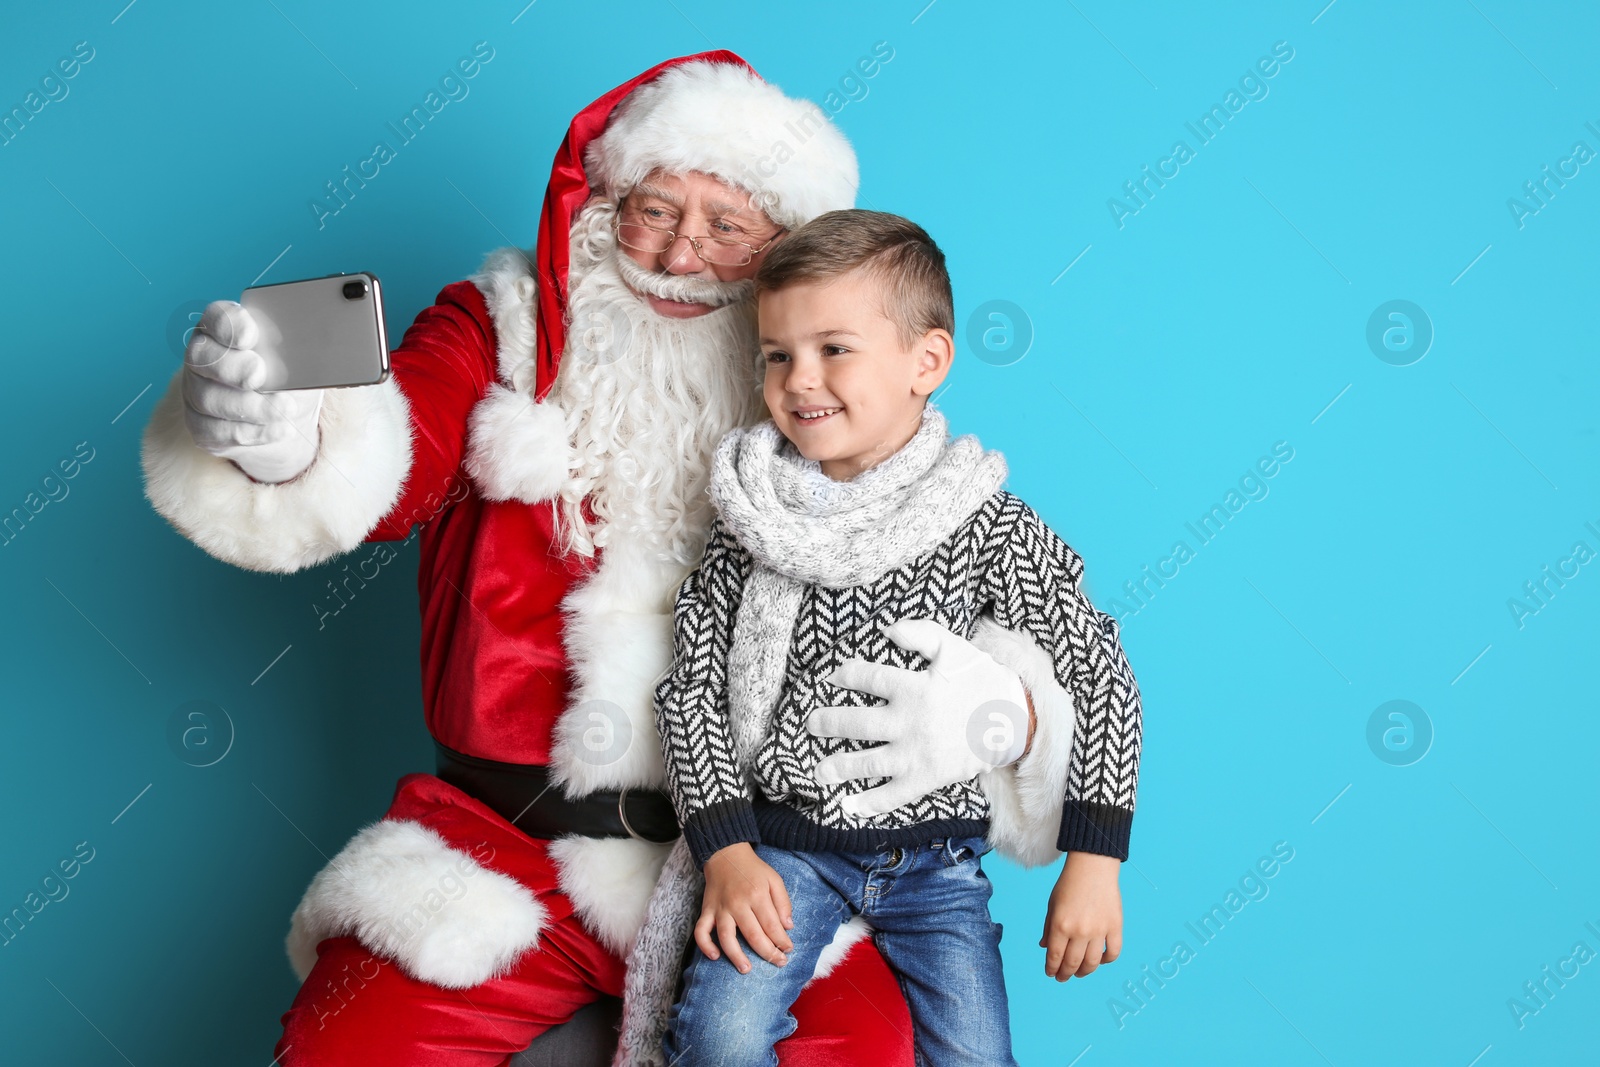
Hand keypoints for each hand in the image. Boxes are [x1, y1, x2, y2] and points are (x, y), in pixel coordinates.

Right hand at [182, 300, 323, 483]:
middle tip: (260, 375)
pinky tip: (279, 429)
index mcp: (225, 328)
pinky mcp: (202, 426)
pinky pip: (216, 431)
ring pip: (208, 398)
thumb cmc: (292, 374)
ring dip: (250, 406)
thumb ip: (303, 348)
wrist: (288, 412)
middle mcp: (203, 357)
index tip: (252, 336)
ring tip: (285, 409)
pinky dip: (252, 432)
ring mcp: (196, 392)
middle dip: (233, 368)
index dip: (230, 325)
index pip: (216, 317)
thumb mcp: (302, 359)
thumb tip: (323, 344)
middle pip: (202, 357)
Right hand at [696, 843, 793, 973]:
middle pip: (753, 934)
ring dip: (736, 956)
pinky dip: (705, 945)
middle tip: (778, 963)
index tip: (789, 950)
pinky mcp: (706, 910)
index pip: (772, 925)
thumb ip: (783, 902)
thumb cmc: (753, 870)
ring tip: (746, 969)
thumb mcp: (774, 879)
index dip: (782, 941)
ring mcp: (720, 908)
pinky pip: (701, 931)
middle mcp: (737, 903)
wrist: (725, 854)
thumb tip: (788, 926)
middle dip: (767, 952)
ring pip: (726, 937)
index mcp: (757, 894)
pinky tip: (714, 956)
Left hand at [806, 618, 1030, 818]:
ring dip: (839, 767)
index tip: (833, 677)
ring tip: (818, 770)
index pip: (868, 678)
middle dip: (829, 723)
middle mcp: (909, 722)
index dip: (846, 675)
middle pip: (857, 723)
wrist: (1015, 719)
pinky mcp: (927, 777)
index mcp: (913, 687)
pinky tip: (849, 806)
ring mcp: (916, 753)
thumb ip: (920, 633)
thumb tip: (888, 628)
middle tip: (811, 724)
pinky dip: (870, 803)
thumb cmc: (982, 680)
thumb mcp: (954, 647)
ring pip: (868, 762)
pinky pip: (894, 794)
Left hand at [1041, 852, 1122, 980]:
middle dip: (1065, 974)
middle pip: (1072, 963)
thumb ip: (1048, 927)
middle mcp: (1079, 931)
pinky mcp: (1115, 927)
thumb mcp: (1052, 905)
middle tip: (1063, 977)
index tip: (1051, 973)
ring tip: (1079, 973)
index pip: (1055, 956)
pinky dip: (1106, 960)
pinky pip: (1113, 952)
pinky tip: (1100, 960)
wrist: (1092, 867)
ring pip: (1092, 963)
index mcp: (1060, 925)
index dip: (1052, 968)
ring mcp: (1099, 930)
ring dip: (1084, 972)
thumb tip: (1044, 947)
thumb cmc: (1069, 884)